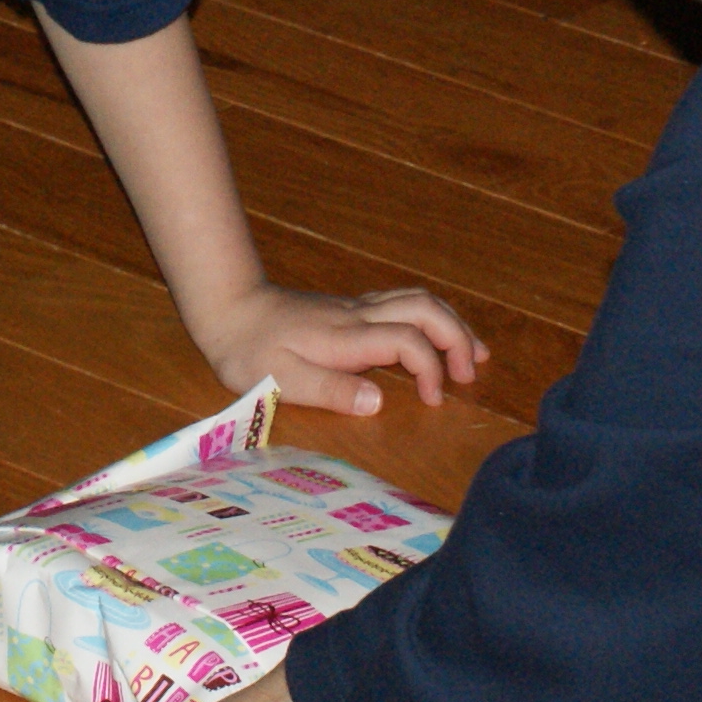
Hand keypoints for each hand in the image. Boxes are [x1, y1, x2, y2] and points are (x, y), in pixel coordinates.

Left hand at [183, 282, 485, 411]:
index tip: (433, 401)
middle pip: (425, 309)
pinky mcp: (350, 309)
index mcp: (346, 337)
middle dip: (457, 337)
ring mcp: (356, 308)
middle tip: (470, 373)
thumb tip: (379, 401)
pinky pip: (402, 303)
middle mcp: (358, 315)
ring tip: (473, 354)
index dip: (431, 369)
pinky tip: (435, 337)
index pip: (408, 341)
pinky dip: (430, 319)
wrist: (229, 308)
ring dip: (450, 323)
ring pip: (417, 300)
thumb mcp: (281, 380)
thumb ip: (331, 390)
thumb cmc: (250, 351)